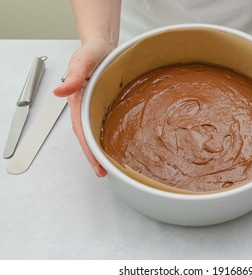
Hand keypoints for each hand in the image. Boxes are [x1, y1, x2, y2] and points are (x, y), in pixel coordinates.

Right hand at [54, 39, 114, 176]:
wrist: (102, 46)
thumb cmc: (92, 52)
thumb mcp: (83, 60)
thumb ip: (73, 76)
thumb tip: (60, 92)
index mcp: (77, 99)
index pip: (81, 128)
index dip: (87, 147)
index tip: (95, 162)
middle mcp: (84, 106)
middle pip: (86, 135)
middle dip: (93, 155)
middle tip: (102, 171)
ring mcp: (92, 106)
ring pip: (93, 131)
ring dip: (98, 149)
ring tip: (107, 165)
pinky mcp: (101, 104)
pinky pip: (101, 123)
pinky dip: (105, 136)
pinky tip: (112, 144)